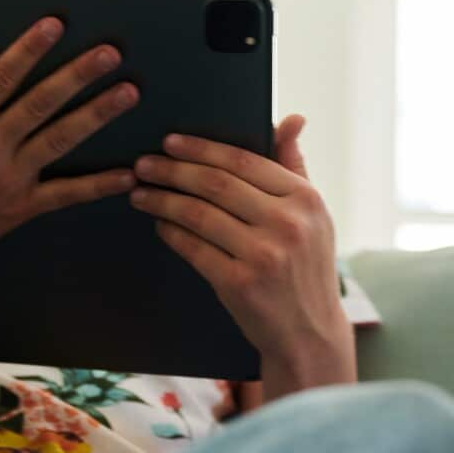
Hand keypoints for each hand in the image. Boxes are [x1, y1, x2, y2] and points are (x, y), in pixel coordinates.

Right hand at [0, 17, 138, 286]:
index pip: (0, 78)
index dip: (28, 49)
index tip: (55, 24)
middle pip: (41, 104)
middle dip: (78, 75)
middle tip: (111, 52)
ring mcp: (9, 179)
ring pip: (60, 140)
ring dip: (96, 115)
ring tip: (128, 92)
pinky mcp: (22, 207)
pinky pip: (66, 195)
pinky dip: (98, 185)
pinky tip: (128, 173)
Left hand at [129, 115, 354, 398]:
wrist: (310, 334)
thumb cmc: (305, 267)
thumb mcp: (313, 216)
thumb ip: (295, 166)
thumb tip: (292, 118)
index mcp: (306, 199)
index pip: (243, 161)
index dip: (201, 148)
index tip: (170, 140)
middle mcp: (288, 224)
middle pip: (216, 183)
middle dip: (172, 170)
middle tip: (143, 163)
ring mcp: (264, 255)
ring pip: (198, 214)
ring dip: (162, 200)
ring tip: (140, 192)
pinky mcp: (240, 284)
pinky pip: (192, 248)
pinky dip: (170, 233)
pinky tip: (158, 224)